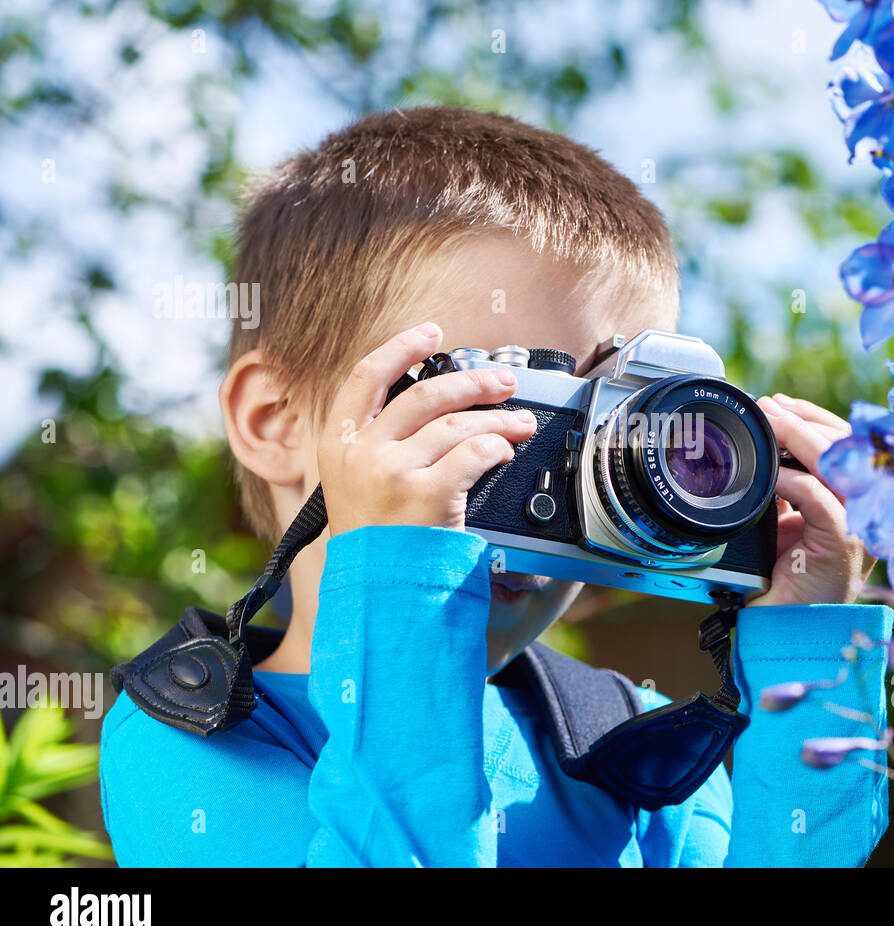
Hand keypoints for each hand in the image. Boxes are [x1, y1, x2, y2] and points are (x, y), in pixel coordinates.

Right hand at [318, 323, 537, 534]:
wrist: (377, 592)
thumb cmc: (373, 540)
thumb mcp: (352, 485)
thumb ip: (377, 443)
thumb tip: (430, 404)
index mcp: (338, 442)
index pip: (366, 376)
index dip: (401, 347)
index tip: (431, 332)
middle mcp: (362, 452)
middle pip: (425, 395)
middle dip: (473, 383)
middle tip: (503, 382)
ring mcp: (393, 472)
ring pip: (457, 425)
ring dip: (498, 418)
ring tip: (521, 422)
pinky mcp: (426, 495)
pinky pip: (474, 454)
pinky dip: (496, 448)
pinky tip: (507, 451)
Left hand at [747, 393, 871, 606]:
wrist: (788, 626)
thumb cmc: (786, 576)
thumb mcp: (787, 518)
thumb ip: (787, 484)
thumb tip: (765, 445)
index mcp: (860, 500)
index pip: (851, 443)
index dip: (816, 417)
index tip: (781, 403)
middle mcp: (869, 510)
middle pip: (847, 445)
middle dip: (803, 420)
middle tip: (768, 408)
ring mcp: (862, 526)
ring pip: (838, 464)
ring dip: (799, 438)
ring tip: (769, 426)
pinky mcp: (845, 544)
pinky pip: (820, 498)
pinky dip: (792, 481)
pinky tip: (771, 477)